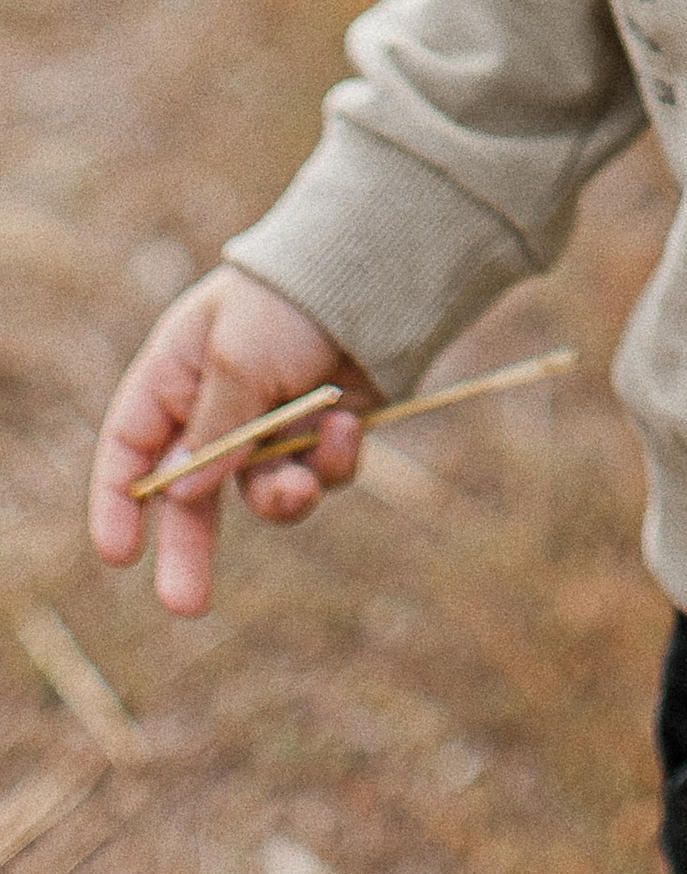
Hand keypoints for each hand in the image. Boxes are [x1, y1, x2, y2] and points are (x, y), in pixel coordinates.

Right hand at [90, 268, 379, 616]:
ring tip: (303, 480)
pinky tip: (349, 427)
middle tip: (186, 604)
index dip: (118, 502)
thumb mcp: (237, 359)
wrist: (380, 269)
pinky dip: (332, 463)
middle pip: (192, 495)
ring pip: (263, 495)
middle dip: (191, 549)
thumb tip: (183, 497)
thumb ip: (210, 432)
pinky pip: (319, 476)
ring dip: (283, 497)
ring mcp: (275, 421)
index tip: (120, 555)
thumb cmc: (292, 300)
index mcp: (178, 373)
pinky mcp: (326, 429)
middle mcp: (220, 405)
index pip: (130, 448)